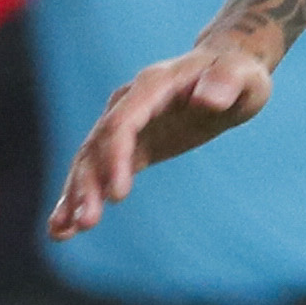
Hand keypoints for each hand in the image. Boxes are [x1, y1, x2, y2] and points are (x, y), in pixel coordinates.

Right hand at [49, 39, 278, 236]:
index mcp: (153, 85)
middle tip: (85, 223)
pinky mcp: (132, 145)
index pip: (124, 122)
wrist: (228, 72)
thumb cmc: (240, 73)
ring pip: (90, 160)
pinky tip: (66, 228)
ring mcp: (126, 124)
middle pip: (99, 145)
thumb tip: (207, 100)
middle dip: (88, 184)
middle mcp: (130, 103)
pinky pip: (101, 171)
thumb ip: (226, 83)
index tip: (118, 195)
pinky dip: (83, 196)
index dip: (116, 157)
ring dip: (75, 195)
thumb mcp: (243, 75)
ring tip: (62, 232)